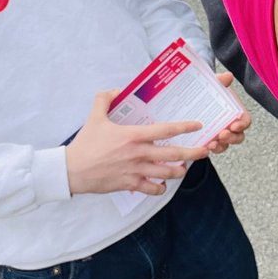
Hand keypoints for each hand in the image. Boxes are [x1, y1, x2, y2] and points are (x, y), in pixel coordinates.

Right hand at [66, 90, 208, 195]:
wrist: (72, 171)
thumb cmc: (85, 143)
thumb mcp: (94, 116)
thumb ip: (105, 99)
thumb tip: (116, 89)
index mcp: (134, 135)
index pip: (166, 130)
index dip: (184, 127)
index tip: (198, 125)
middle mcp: (139, 154)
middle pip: (173, 154)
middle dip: (192, 153)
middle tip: (205, 151)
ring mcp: (136, 171)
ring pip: (166, 173)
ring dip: (178, 171)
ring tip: (184, 168)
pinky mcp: (130, 185)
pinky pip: (151, 189)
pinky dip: (159, 188)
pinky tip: (161, 184)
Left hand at [207, 72, 251, 153]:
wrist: (196, 97)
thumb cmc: (210, 91)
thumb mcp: (214, 84)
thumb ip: (221, 81)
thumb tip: (227, 76)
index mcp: (237, 112)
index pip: (246, 120)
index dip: (242, 124)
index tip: (234, 125)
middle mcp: (231, 125)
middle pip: (239, 136)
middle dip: (232, 138)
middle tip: (222, 135)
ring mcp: (222, 133)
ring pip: (227, 144)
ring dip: (221, 146)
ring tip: (212, 143)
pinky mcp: (211, 139)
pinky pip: (215, 148)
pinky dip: (212, 148)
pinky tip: (205, 146)